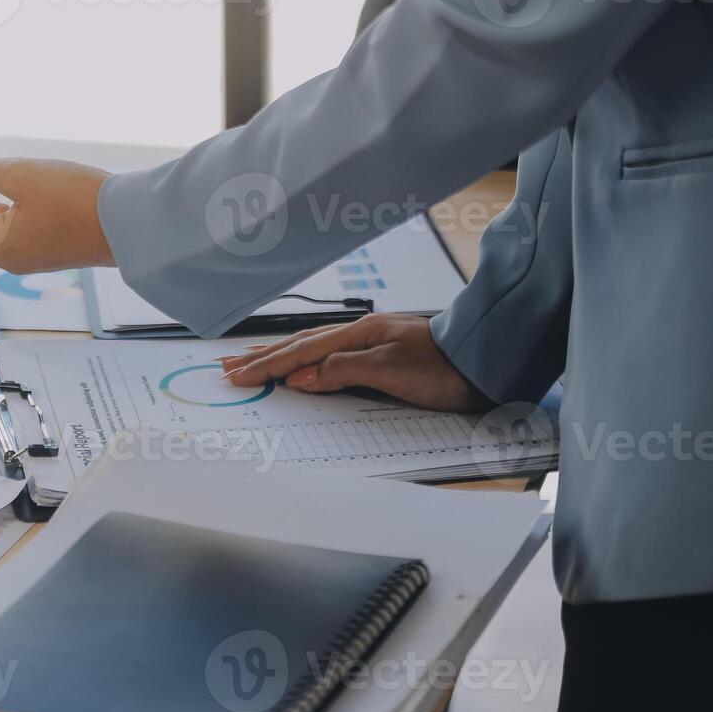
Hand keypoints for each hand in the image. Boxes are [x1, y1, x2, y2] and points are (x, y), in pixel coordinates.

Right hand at [217, 314, 490, 412]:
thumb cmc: (444, 367)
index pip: (300, 352)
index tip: (236, 376)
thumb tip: (301, 376)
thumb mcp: (391, 371)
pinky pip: (328, 356)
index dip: (266, 366)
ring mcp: (368, 343)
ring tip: (250, 359)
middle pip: (299, 346)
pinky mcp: (379, 356)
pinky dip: (304, 359)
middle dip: (260, 357)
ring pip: (311, 349)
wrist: (485, 362)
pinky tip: (299, 364)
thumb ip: (342, 371)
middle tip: (227, 366)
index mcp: (356, 335)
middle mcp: (358, 335)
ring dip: (278, 356)